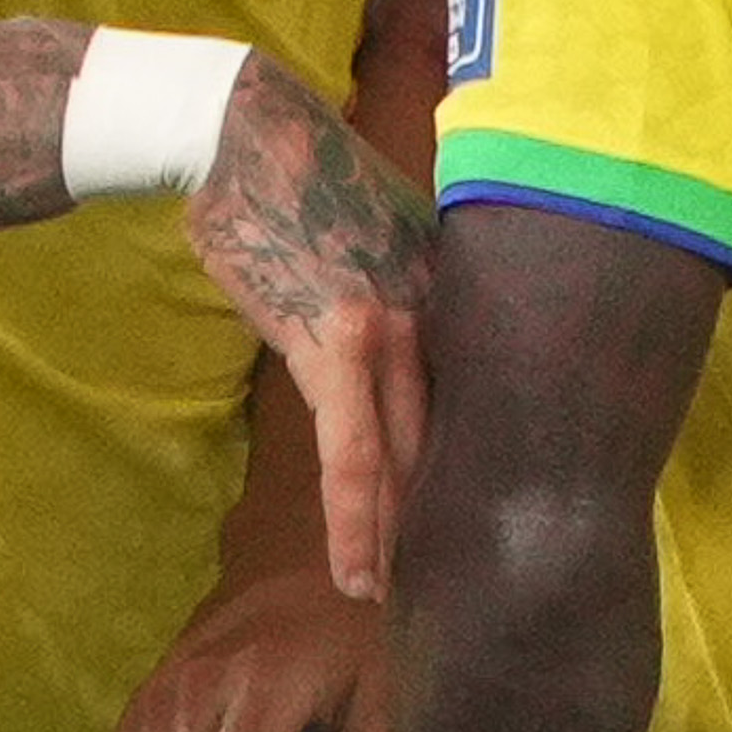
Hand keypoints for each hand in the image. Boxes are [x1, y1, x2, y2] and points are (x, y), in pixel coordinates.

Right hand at [186, 62, 429, 611]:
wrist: (246, 131)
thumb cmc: (299, 176)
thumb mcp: (382, 225)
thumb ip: (407, 288)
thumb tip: (410, 341)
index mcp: (453, 289)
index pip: (476, 402)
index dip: (480, 471)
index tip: (485, 525)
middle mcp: (437, 313)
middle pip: (452, 442)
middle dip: (451, 519)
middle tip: (462, 590)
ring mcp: (389, 329)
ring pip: (406, 462)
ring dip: (400, 539)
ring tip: (401, 601)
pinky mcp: (332, 344)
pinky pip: (351, 453)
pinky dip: (355, 519)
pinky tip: (359, 570)